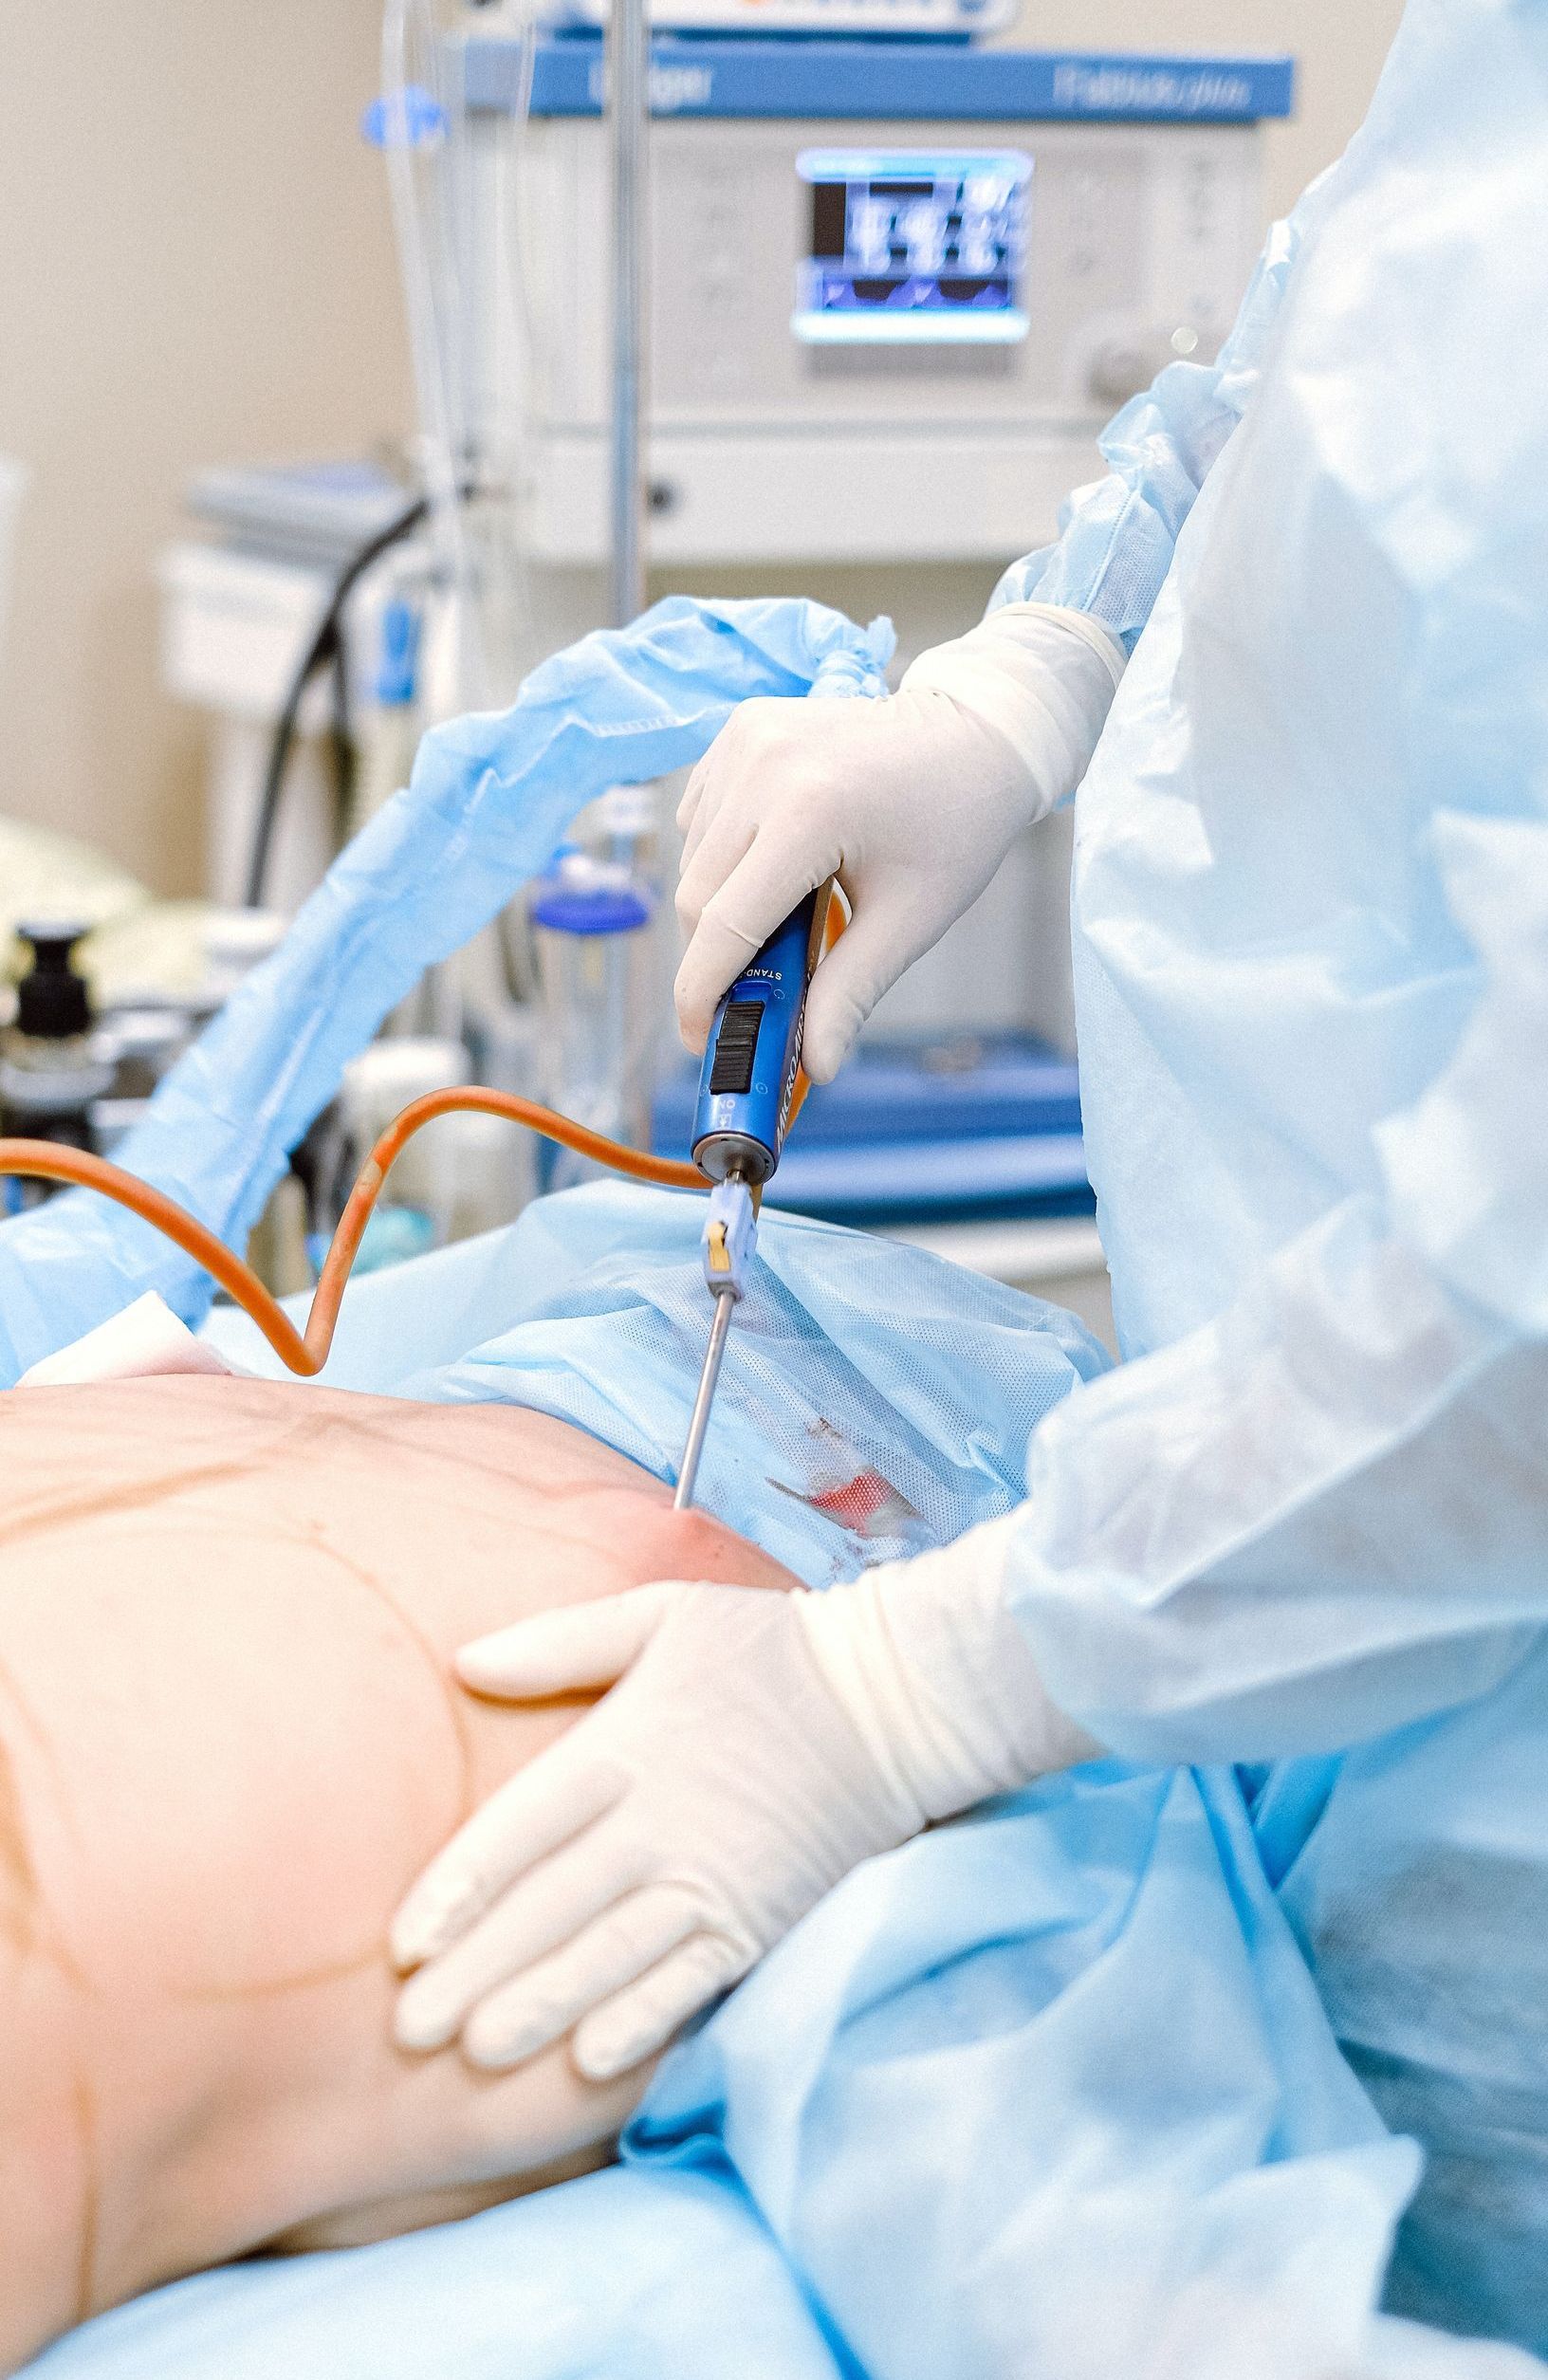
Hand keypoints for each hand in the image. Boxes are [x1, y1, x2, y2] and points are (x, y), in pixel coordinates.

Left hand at [390, 1521, 1095, 2080]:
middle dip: (477, 1972)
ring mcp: (712, 1875)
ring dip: (542, 2006)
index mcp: (623, 1746)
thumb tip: (463, 1660)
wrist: (895, 1700)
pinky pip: (691, 1979)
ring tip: (479, 2052)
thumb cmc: (768, 1651)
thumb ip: (560, 1641)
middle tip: (410, 2032)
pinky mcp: (760, 1915)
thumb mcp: (662, 1616)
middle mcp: (659, 1820)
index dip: (458, 1891)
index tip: (403, 1944)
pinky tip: (592, 2060)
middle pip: (551, 1907)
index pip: (519, 1829)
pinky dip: (643, 2020)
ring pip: (611, 1954)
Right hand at [674, 604, 1123, 1081]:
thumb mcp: (910, 919)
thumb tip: (816, 1067)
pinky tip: (775, 861)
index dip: (701, 992)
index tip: (700, 1037)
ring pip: (693, 858)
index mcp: (809, 811)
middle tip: (758, 988)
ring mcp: (747, 739)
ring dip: (720, 904)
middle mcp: (764, 766)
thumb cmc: (955, 827)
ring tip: (785, 916)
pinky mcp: (741, 727)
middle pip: (697, 896)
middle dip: (716, 955)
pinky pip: (702, 816)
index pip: (725, 924)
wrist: (976, 734)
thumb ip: (851, 993)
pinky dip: (723, 854)